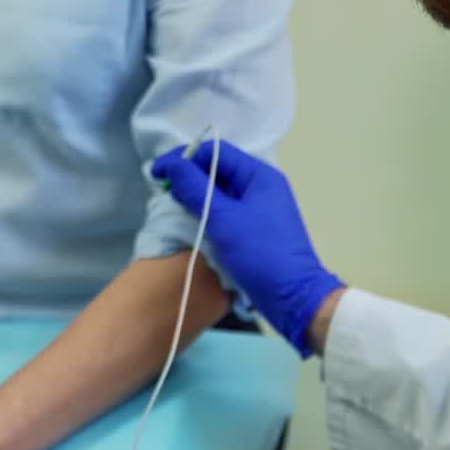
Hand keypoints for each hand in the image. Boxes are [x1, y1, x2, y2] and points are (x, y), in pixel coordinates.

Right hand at [152, 142, 344, 356]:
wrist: (293, 298)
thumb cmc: (260, 255)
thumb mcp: (223, 219)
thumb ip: (196, 189)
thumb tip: (174, 165)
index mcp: (259, 175)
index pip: (215, 152)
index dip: (183, 158)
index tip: (157, 173)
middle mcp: (261, 187)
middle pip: (218, 170)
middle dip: (189, 177)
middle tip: (163, 191)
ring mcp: (260, 210)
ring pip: (221, 193)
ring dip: (197, 197)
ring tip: (174, 207)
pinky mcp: (256, 231)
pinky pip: (227, 213)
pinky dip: (208, 214)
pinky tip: (193, 224)